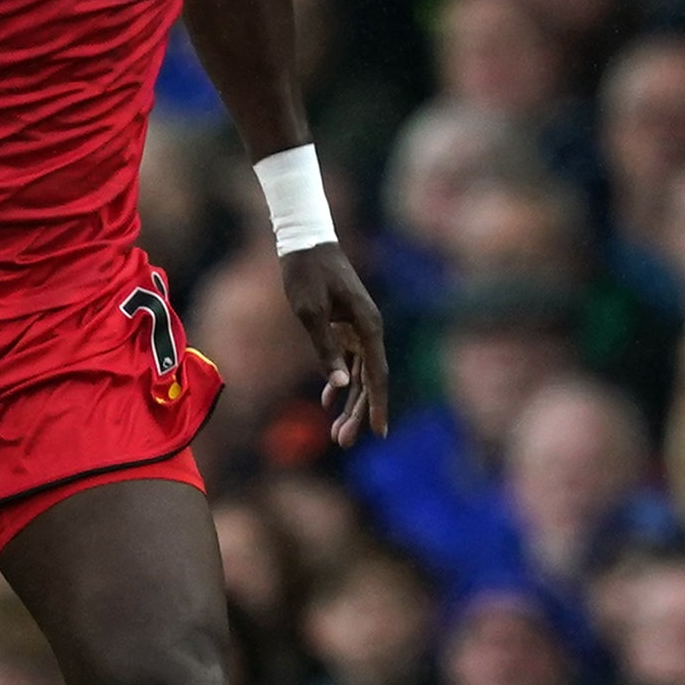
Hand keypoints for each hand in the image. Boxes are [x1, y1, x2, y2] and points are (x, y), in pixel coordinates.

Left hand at [280, 242, 387, 446]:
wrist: (305, 242)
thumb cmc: (306, 274)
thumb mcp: (310, 313)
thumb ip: (325, 349)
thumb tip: (338, 385)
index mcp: (367, 326)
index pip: (376, 374)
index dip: (377, 405)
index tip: (379, 433)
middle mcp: (368, 329)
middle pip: (368, 380)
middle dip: (357, 413)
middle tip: (343, 442)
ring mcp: (358, 329)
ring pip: (358, 374)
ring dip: (348, 403)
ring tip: (336, 433)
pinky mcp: (345, 327)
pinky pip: (347, 361)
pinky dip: (337, 382)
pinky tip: (327, 402)